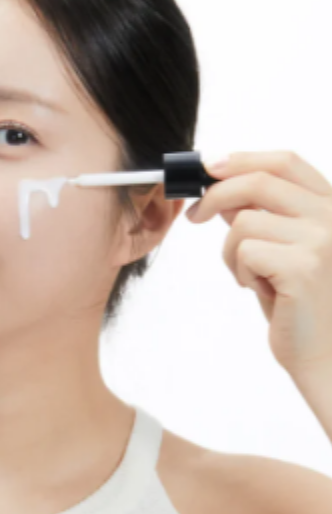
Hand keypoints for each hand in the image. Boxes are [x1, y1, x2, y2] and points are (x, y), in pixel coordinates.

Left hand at [185, 150, 331, 377]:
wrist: (325, 355)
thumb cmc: (300, 304)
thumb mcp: (281, 250)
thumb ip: (261, 217)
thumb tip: (224, 191)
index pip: (285, 162)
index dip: (241, 158)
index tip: (208, 166)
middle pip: (259, 181)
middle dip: (215, 194)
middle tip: (194, 216)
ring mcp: (324, 239)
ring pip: (243, 222)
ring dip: (231, 252)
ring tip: (250, 277)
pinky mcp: (306, 266)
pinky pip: (244, 250)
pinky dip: (240, 271)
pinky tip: (262, 291)